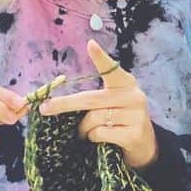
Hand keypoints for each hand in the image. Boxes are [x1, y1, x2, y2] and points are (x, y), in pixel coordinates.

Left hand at [38, 40, 158, 169]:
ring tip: (85, 132)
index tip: (91, 45)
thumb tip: (57, 101)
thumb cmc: (120, 120)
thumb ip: (95, 97)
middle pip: (91, 99)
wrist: (145, 145)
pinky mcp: (133, 134)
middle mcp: (133, 96)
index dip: (100, 58)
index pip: (111, 69)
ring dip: (83, 128)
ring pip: (93, 119)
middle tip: (45, 108)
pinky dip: (92, 137)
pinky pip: (100, 133)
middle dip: (64, 104)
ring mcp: (135, 116)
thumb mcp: (113, 103)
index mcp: (126, 84)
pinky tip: (97, 139)